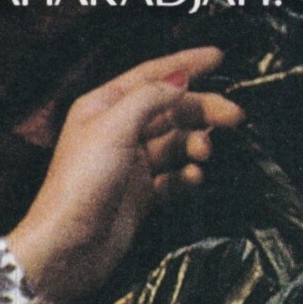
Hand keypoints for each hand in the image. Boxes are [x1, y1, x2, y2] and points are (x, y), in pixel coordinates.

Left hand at [4, 47, 243, 303]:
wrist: (67, 247)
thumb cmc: (83, 183)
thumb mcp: (114, 128)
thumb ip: (149, 98)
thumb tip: (180, 80)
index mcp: (101, 107)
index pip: (149, 76)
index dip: (184, 64)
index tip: (219, 56)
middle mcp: (115, 131)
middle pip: (170, 109)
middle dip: (203, 109)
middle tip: (235, 116)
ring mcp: (128, 164)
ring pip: (175, 142)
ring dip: (195, 144)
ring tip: (203, 153)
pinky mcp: (139, 195)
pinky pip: (173, 177)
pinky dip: (186, 176)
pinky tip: (191, 179)